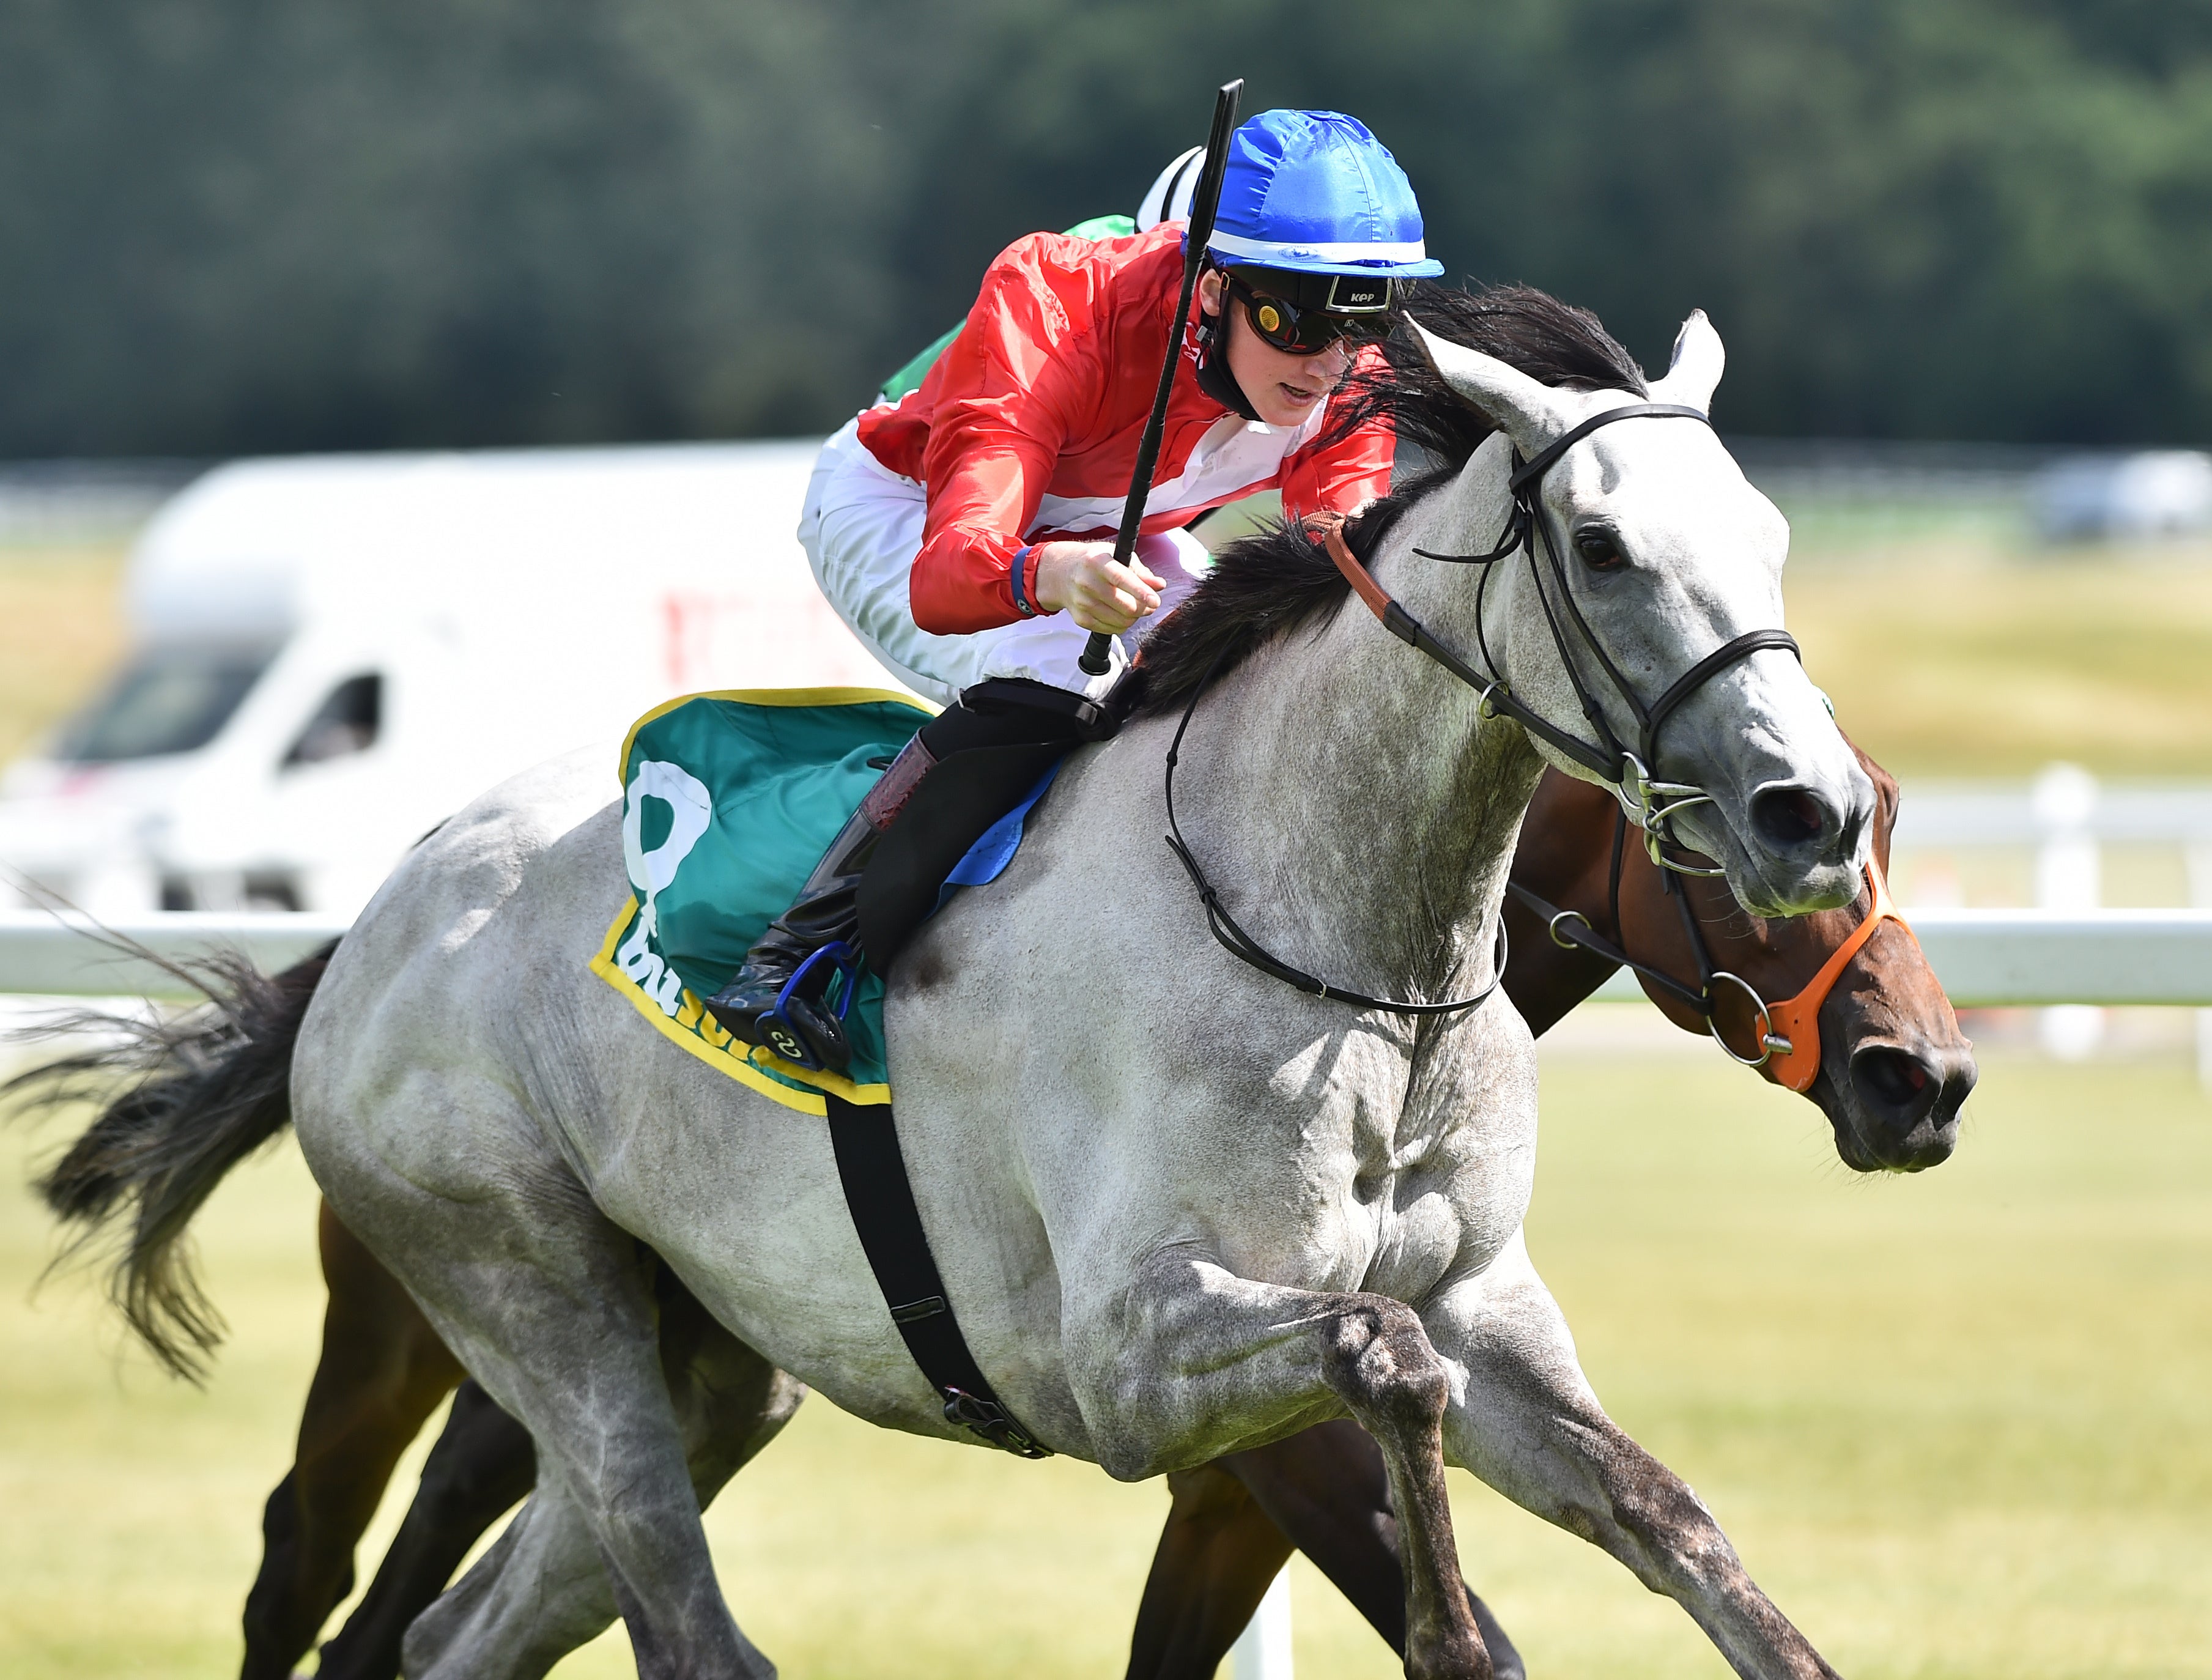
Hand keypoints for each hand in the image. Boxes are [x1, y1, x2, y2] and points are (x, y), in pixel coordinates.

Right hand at [1031, 540, 1164, 634]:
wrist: (1060, 573)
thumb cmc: (1092, 562)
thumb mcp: (1115, 556)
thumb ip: (1140, 571)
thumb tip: (1159, 585)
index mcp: (1097, 562)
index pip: (1121, 579)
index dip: (1141, 592)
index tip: (1155, 600)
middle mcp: (1087, 582)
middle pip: (1124, 605)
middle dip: (1143, 608)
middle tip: (1150, 604)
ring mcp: (1082, 603)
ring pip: (1120, 620)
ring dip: (1134, 617)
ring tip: (1136, 608)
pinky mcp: (1081, 619)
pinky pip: (1110, 630)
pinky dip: (1122, 625)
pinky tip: (1121, 614)